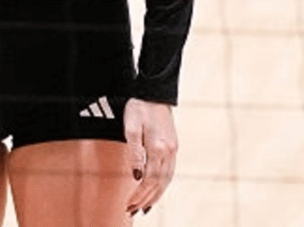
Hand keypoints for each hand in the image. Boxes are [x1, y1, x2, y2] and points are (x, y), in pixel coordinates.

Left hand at [124, 98, 177, 214]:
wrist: (155, 92)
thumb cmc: (139, 107)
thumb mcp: (131, 127)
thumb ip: (134, 152)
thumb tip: (136, 177)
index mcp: (158, 147)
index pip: (149, 179)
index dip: (140, 195)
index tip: (129, 205)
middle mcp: (169, 150)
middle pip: (159, 183)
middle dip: (147, 199)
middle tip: (134, 211)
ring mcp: (173, 149)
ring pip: (167, 179)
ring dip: (156, 195)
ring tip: (145, 208)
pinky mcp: (174, 146)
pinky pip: (170, 171)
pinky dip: (163, 185)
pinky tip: (156, 190)